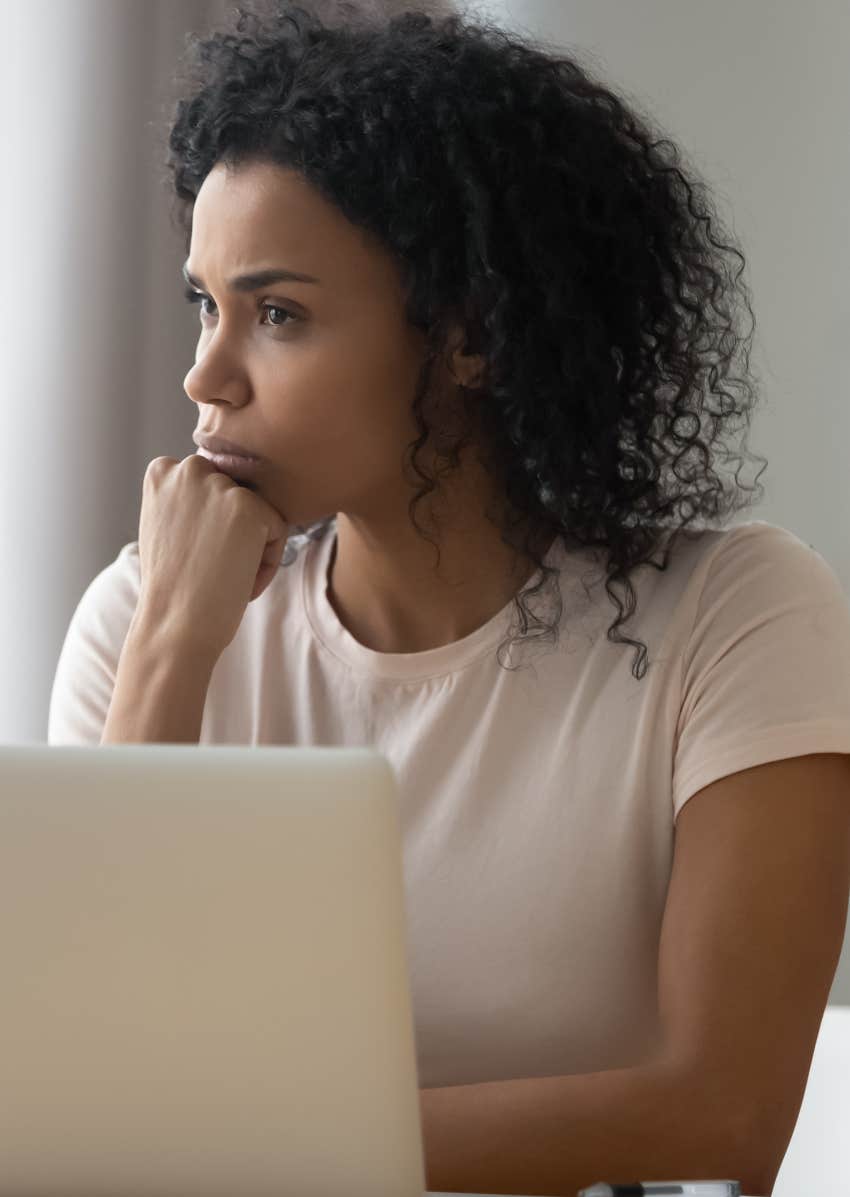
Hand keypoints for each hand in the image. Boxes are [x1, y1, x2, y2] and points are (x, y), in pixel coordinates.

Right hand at [135, 452, 290, 657]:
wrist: (175, 624)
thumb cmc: (173, 585)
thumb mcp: (167, 525)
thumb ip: (189, 498)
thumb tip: (227, 489)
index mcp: (162, 470)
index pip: (211, 485)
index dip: (209, 525)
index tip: (193, 554)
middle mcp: (188, 468)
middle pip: (237, 495)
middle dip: (234, 532)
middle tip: (211, 567)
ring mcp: (219, 486)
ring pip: (259, 513)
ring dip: (252, 547)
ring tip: (224, 575)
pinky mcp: (248, 507)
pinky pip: (278, 529)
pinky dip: (268, 561)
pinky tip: (241, 580)